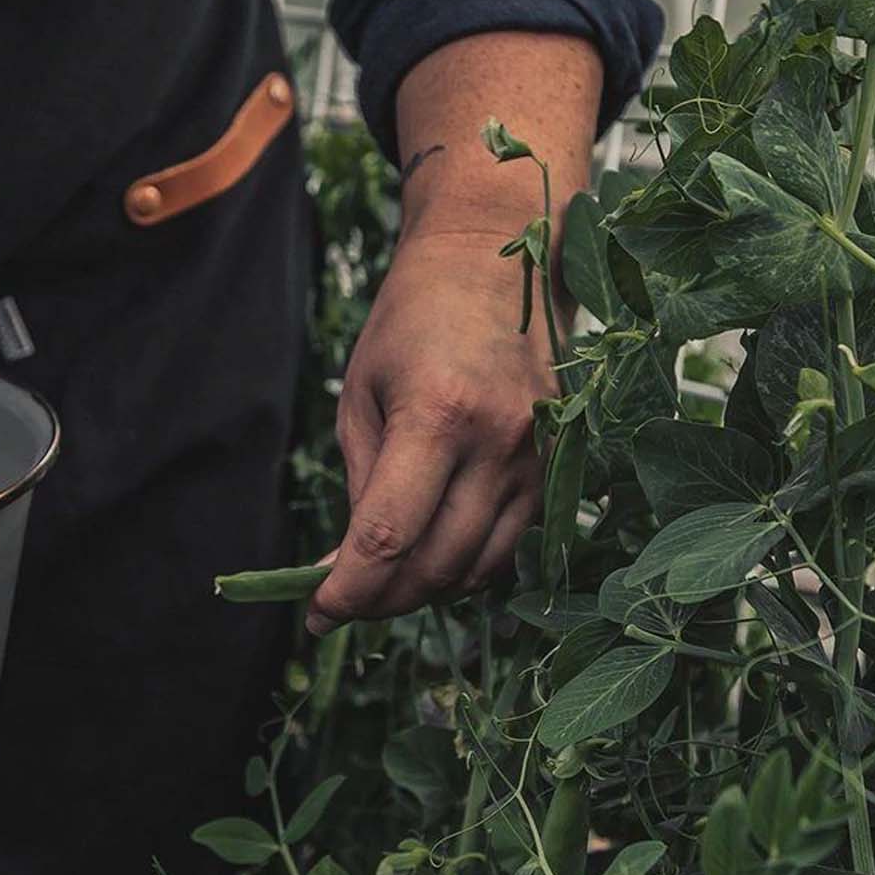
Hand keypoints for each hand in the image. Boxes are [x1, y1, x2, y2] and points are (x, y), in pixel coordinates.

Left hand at [303, 227, 550, 635]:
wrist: (496, 260)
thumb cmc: (411, 319)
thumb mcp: (362, 392)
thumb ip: (360, 480)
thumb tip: (346, 564)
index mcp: (437, 416)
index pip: (388, 536)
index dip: (348, 590)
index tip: (315, 614)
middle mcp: (499, 443)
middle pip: (437, 565)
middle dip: (382, 600)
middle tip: (342, 604)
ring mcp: (538, 457)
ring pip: (480, 567)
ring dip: (425, 592)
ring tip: (381, 585)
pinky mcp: (559, 465)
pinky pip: (512, 545)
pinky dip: (468, 567)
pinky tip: (431, 557)